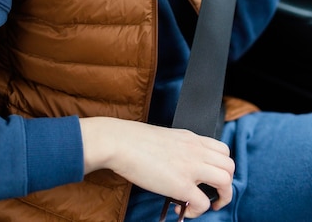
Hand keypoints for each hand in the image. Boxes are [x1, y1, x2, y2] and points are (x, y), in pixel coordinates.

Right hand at [80, 117, 233, 217]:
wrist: (119, 142)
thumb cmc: (134, 139)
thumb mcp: (165, 137)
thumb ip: (179, 148)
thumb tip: (180, 166)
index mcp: (191, 138)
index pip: (223, 150)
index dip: (221, 166)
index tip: (211, 178)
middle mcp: (195, 150)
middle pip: (229, 165)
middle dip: (226, 184)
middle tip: (213, 195)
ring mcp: (190, 167)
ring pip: (225, 182)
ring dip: (220, 197)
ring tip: (204, 205)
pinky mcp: (181, 185)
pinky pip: (203, 203)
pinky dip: (198, 211)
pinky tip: (184, 210)